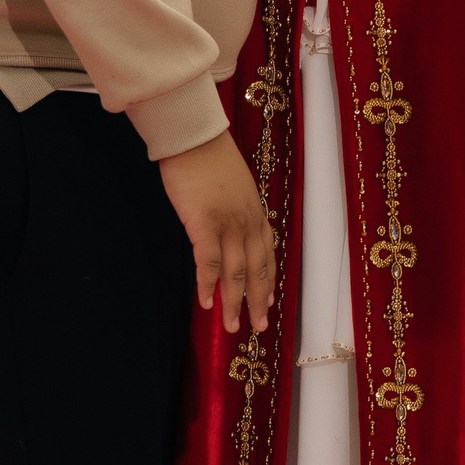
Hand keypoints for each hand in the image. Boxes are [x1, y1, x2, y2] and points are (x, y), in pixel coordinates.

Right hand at [159, 130, 276, 334]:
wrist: (194, 137)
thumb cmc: (209, 158)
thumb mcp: (235, 185)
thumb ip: (237, 209)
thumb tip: (232, 229)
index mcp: (255, 212)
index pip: (268, 254)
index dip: (269, 281)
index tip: (270, 303)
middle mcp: (247, 222)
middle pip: (258, 270)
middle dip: (259, 301)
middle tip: (258, 327)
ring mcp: (227, 224)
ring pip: (236, 272)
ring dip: (235, 302)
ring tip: (232, 326)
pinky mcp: (204, 224)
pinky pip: (208, 262)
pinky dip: (208, 285)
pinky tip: (205, 303)